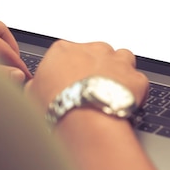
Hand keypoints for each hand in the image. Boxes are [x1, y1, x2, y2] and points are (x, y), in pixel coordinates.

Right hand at [25, 40, 147, 111]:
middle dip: (96, 68)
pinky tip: (123, 104)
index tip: (70, 83)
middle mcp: (92, 49)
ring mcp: (117, 61)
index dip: (71, 69)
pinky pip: (138, 81)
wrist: (86, 121)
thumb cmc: (57, 106)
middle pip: (97, 53)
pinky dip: (134, 91)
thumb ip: (35, 84)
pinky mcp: (136, 77)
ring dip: (118, 72)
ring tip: (110, 92)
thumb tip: (34, 87)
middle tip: (90, 90)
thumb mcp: (31, 95)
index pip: (69, 52)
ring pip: (123, 58)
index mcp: (63, 50)